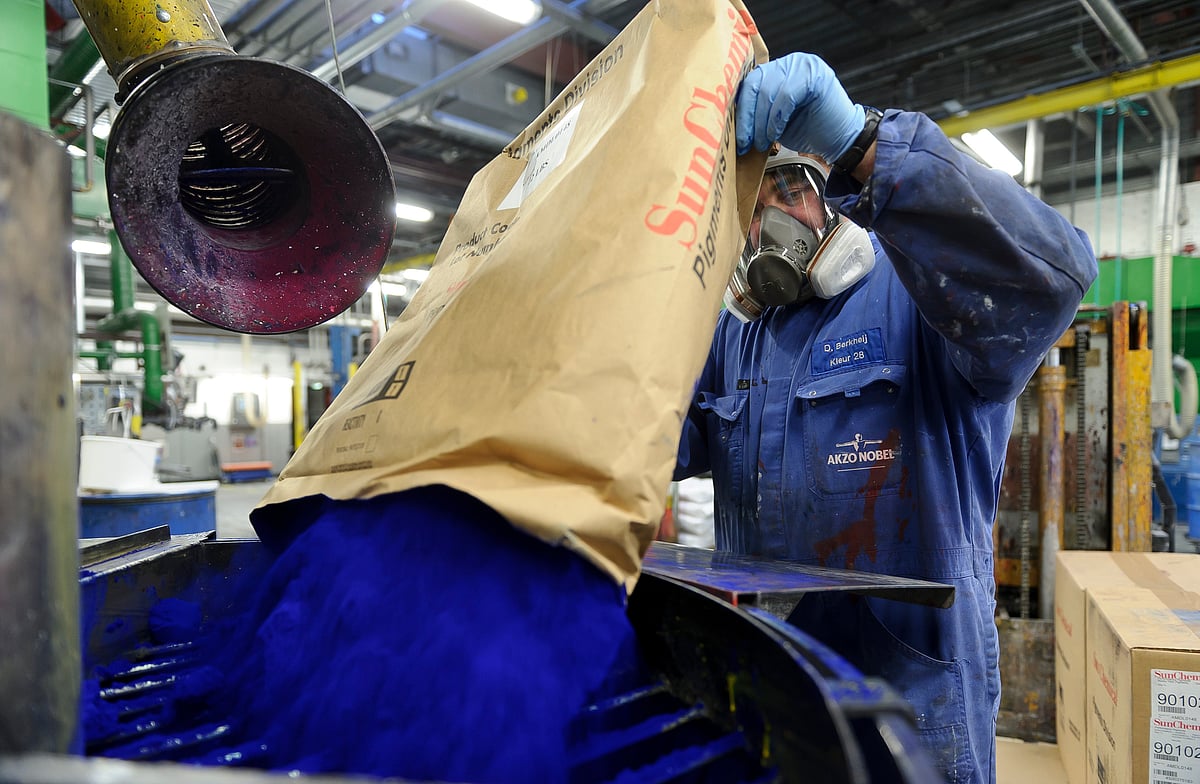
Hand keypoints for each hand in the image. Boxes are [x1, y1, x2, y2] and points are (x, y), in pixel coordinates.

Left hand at [735, 53, 864, 161]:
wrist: (841, 138)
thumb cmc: (808, 130)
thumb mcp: (775, 120)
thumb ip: (757, 112)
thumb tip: (731, 123)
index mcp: (778, 70)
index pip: (750, 84)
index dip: (740, 111)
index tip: (736, 135)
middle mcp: (790, 62)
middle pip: (756, 85)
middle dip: (748, 118)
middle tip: (747, 142)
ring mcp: (804, 65)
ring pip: (769, 91)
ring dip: (762, 122)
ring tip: (762, 142)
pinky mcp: (815, 75)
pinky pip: (786, 95)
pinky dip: (777, 117)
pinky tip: (777, 133)